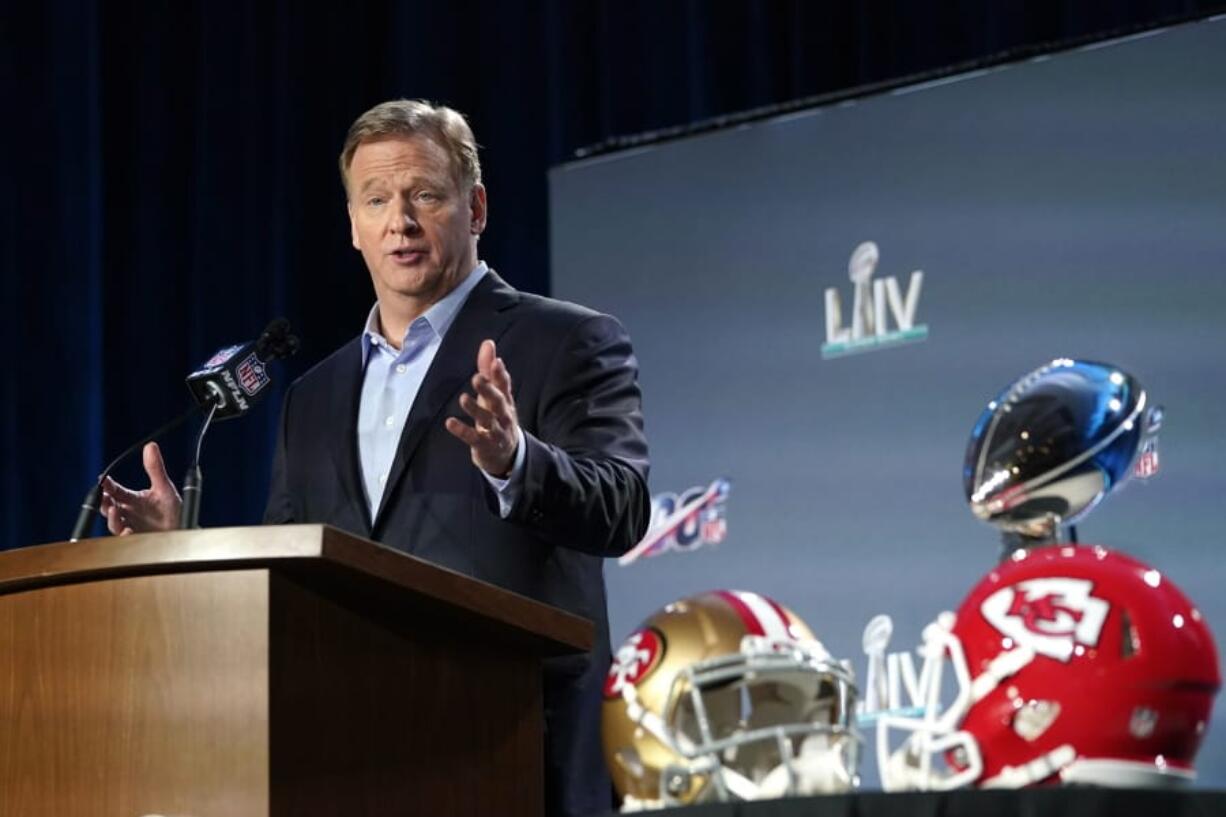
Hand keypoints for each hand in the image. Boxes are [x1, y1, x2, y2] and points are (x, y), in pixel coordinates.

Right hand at [99, 442, 182, 534]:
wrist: (183, 529)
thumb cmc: (171, 510)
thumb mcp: (164, 488)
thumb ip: (155, 469)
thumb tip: (150, 446)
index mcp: (132, 499)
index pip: (115, 490)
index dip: (107, 485)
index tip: (103, 479)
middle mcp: (128, 513)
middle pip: (108, 507)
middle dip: (103, 502)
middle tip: (104, 496)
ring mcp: (131, 526)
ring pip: (114, 523)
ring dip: (112, 518)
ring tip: (115, 510)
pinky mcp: (137, 539)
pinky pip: (125, 539)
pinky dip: (125, 535)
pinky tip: (128, 531)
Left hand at [445, 339, 520, 477]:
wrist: (506, 454)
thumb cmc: (497, 417)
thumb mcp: (494, 393)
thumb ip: (488, 369)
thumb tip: (488, 343)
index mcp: (505, 400)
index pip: (505, 386)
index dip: (500, 374)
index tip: (496, 362)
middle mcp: (503, 415)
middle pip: (498, 402)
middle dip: (488, 390)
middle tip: (476, 378)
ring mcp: (495, 431)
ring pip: (487, 420)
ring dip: (475, 409)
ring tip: (463, 398)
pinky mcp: (484, 445)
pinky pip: (473, 438)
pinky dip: (462, 431)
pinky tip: (449, 423)